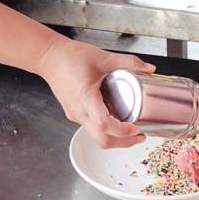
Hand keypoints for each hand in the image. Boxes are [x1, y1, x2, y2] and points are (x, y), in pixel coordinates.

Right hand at [37, 37, 156, 147]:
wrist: (49, 57)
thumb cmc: (71, 57)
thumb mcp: (104, 57)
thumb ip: (128, 62)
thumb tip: (150, 68)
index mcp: (86, 99)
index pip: (105, 125)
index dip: (122, 131)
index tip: (137, 128)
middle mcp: (79, 112)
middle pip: (101, 140)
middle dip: (123, 143)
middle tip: (140, 136)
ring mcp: (75, 115)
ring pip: (96, 136)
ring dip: (114, 137)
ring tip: (131, 128)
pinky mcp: (74, 113)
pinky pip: (90, 127)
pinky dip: (105, 128)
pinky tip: (116, 117)